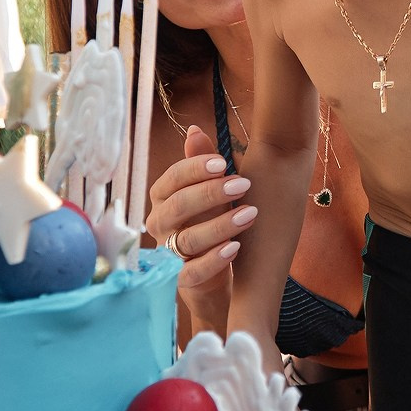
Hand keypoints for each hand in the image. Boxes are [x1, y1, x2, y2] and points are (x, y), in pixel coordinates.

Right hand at [144, 123, 249, 293]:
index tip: (224, 162)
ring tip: (249, 214)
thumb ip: (200, 164)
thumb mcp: (208, 191)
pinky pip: (192, 272)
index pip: (172, 178)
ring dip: (220, 225)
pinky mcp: (181, 280)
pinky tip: (235, 248)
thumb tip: (194, 129)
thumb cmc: (209, 222)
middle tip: (243, 184)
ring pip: (188, 238)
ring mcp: (168, 253)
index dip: (196, 168)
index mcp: (163, 197)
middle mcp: (160, 223)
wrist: (212, 273)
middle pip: (178, 205)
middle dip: (210, 193)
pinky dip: (213, 260)